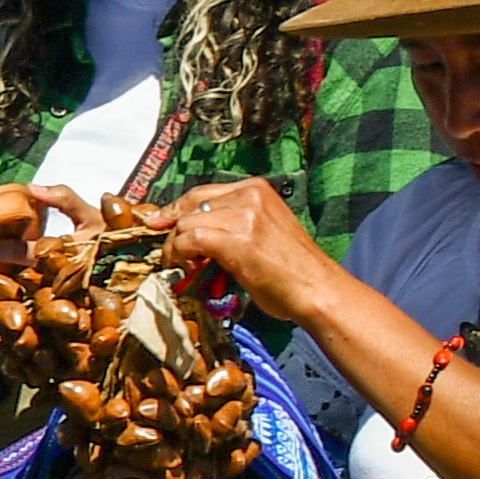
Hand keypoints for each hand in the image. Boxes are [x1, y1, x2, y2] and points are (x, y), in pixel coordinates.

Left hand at [146, 177, 339, 326]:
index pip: (202, 192)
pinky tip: (187, 266)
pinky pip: (192, 239)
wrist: (318, 289)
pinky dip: (181, 253)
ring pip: (187, 222)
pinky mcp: (237, 240)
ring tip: (181, 264)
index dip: (177, 209)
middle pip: (191, 204)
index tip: (161, 222)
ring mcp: (244, 216)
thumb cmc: (293, 269)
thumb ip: (232, 223)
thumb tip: (195, 231)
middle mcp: (250, 196)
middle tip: (168, 251)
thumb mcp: (264, 230)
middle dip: (174, 228)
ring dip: (177, 245)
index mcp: (257, 189)